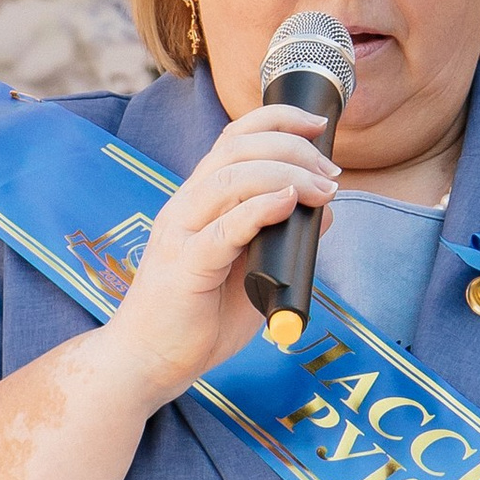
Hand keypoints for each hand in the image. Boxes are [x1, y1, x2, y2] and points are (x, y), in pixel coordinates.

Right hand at [89, 105, 336, 407]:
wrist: (149, 361)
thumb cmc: (199, 318)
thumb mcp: (252, 271)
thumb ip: (282, 240)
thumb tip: (325, 211)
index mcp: (199, 200)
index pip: (234, 138)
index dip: (277, 119)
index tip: (319, 123)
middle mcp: (187, 206)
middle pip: (236, 148)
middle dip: (292, 145)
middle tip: (330, 169)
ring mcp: (182, 233)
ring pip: (230, 178)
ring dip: (286, 174)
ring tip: (323, 189)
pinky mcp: (185, 266)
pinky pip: (224, 228)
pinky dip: (260, 208)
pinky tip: (288, 202)